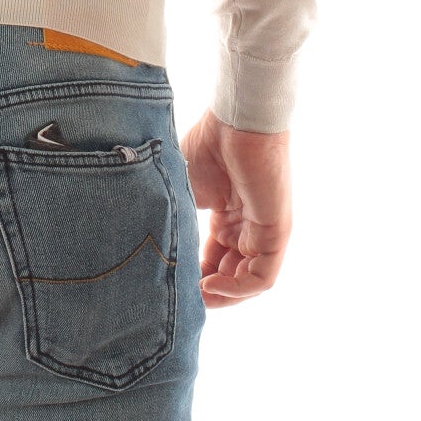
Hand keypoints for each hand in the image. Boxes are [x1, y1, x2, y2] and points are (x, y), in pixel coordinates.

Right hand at [179, 110, 291, 307]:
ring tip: (197, 297)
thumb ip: (173, 220)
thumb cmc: (208, 146)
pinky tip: (212, 287)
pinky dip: (238, 289)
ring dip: (223, 296)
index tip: (170, 285)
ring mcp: (264, 230)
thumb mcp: (182, 191)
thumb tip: (144, 247)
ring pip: (248, 281)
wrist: (236, 120)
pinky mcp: (277, 231)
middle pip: (231, 274)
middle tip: (182, 299)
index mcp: (227, 216)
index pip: (214, 259)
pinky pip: (262, 275)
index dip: (194, 276)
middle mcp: (247, 227)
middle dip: (207, 292)